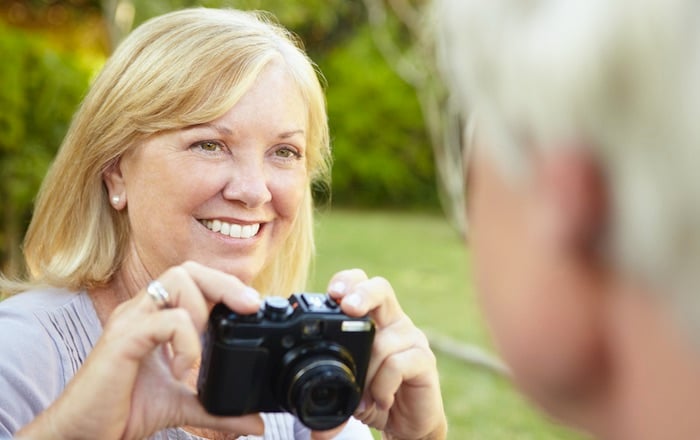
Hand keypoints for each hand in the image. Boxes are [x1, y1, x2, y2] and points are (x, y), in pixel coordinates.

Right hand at [16, 261, 264, 439]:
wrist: (83, 434)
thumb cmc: (122, 411)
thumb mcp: (181, 404)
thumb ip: (216, 407)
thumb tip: (256, 422)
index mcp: (154, 317)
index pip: (193, 279)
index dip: (226, 286)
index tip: (252, 308)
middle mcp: (141, 310)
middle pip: (187, 269)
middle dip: (224, 283)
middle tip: (248, 308)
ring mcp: (130, 321)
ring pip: (177, 280)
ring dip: (202, 311)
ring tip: (200, 352)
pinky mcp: (122, 339)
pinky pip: (166, 320)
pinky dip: (187, 343)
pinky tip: (181, 373)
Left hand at [327, 269, 447, 439]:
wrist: (406, 425)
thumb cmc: (374, 397)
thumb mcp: (345, 384)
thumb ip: (327, 380)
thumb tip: (295, 398)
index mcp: (372, 318)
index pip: (360, 284)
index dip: (347, 281)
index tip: (332, 293)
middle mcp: (393, 321)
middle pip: (380, 289)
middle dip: (362, 294)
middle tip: (348, 308)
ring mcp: (411, 338)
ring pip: (383, 341)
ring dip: (367, 373)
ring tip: (364, 395)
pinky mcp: (425, 360)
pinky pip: (397, 364)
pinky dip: (383, 386)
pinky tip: (381, 400)